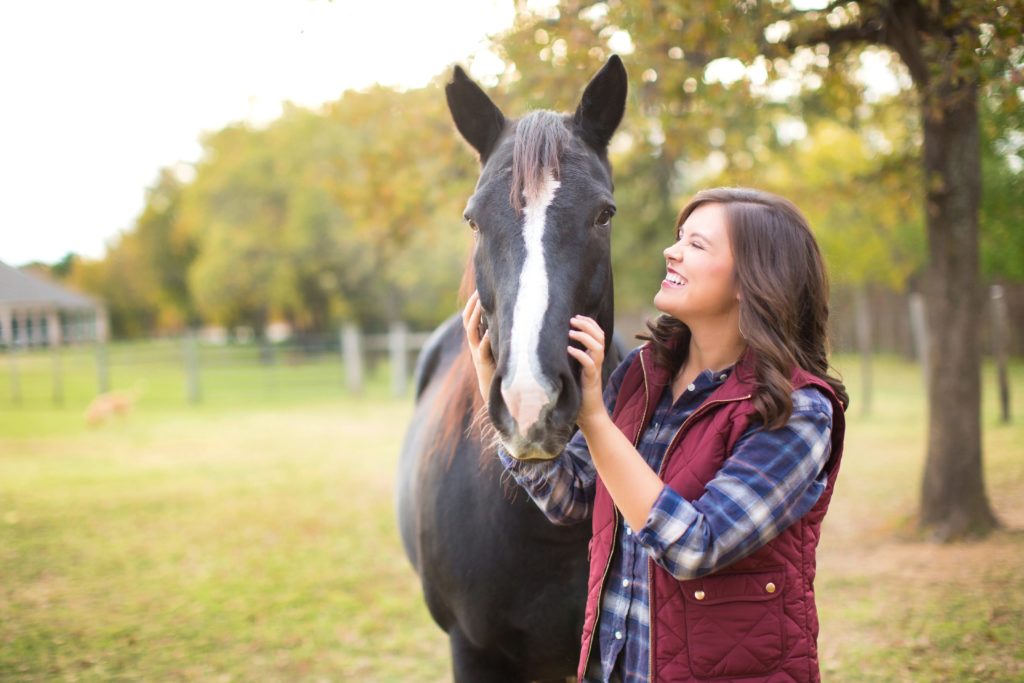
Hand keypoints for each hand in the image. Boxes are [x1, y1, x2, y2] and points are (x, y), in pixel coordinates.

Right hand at [461, 290, 494, 400]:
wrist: (494, 388)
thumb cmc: (498, 364)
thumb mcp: (495, 345)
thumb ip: (496, 330)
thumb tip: (505, 312)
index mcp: (476, 337)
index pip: (469, 315)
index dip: (472, 302)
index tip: (480, 287)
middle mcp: (474, 343)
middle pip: (467, 320)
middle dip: (473, 305)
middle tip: (479, 291)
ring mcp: (477, 352)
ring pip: (471, 332)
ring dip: (475, 317)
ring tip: (482, 305)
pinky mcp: (483, 362)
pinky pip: (482, 349)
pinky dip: (485, 339)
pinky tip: (490, 331)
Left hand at [567, 315, 607, 431]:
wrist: (588, 415)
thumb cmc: (577, 394)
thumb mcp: (572, 371)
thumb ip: (568, 359)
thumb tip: (551, 345)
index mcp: (593, 358)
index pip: (598, 334)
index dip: (589, 323)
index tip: (576, 316)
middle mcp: (596, 362)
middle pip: (600, 336)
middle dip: (587, 325)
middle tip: (573, 320)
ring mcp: (595, 371)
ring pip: (598, 347)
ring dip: (584, 337)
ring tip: (570, 332)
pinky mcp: (591, 380)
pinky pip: (589, 364)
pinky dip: (580, 354)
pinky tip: (569, 350)